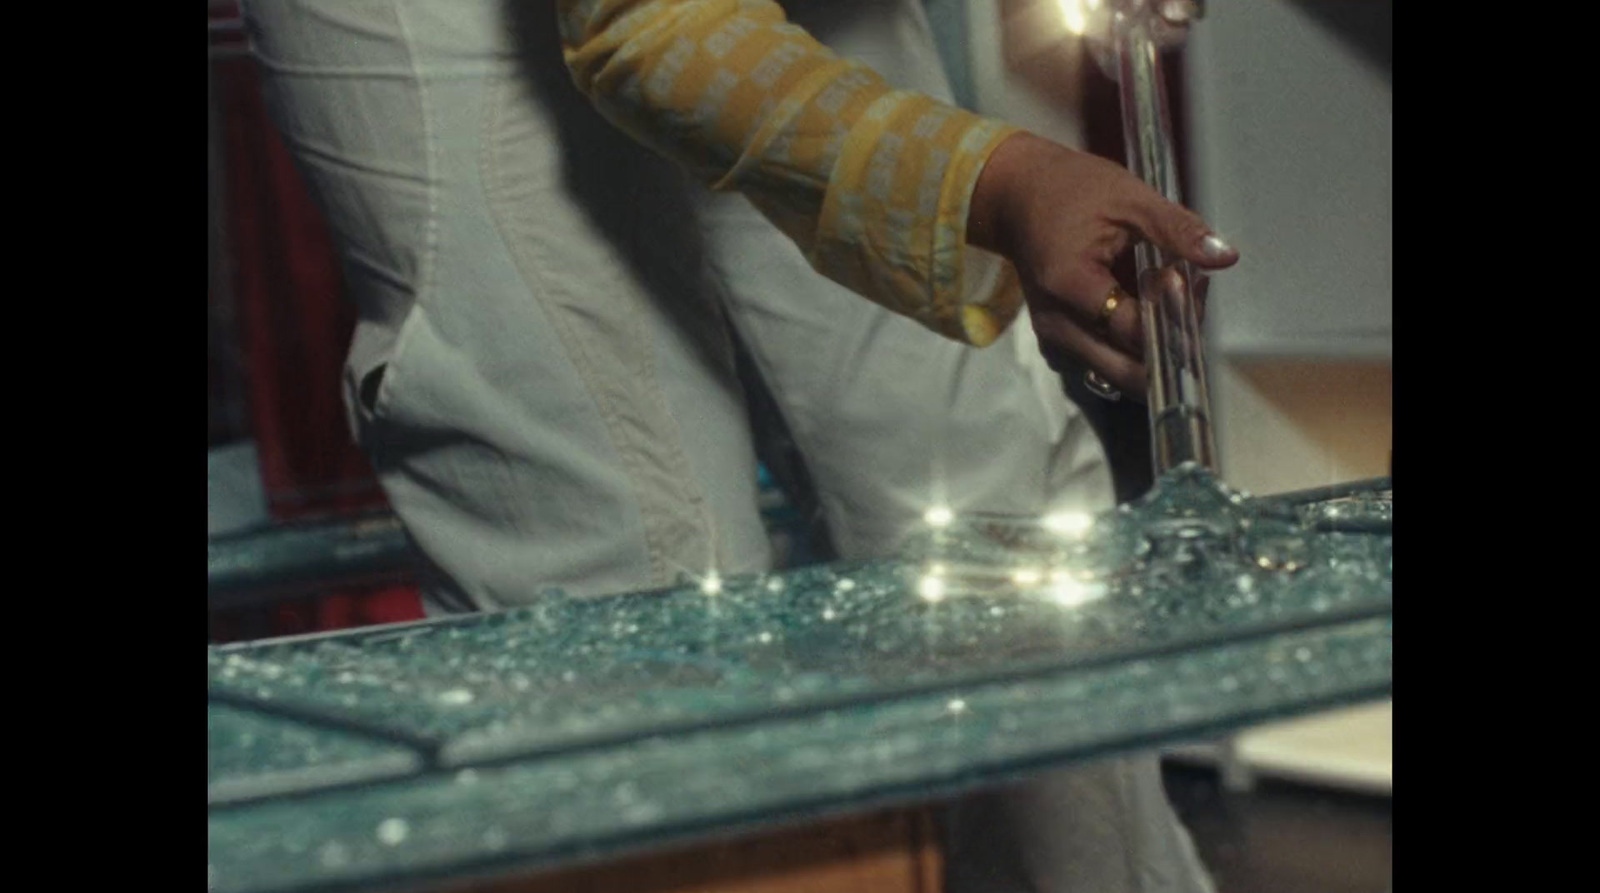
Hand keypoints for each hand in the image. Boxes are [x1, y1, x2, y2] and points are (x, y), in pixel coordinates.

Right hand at [967, 131, 1237, 396]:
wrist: (1018, 197)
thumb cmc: (1070, 191)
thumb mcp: (1130, 198)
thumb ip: (1177, 230)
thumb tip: (1225, 257)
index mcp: (1068, 285)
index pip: (1133, 331)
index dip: (1174, 315)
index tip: (1194, 282)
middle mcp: (1056, 325)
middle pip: (1128, 371)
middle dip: (1171, 345)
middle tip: (1190, 298)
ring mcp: (1054, 340)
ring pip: (1119, 375)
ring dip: (1155, 348)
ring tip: (1168, 295)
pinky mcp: (1058, 344)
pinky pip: (1105, 364)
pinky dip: (1133, 347)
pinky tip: (1145, 307)